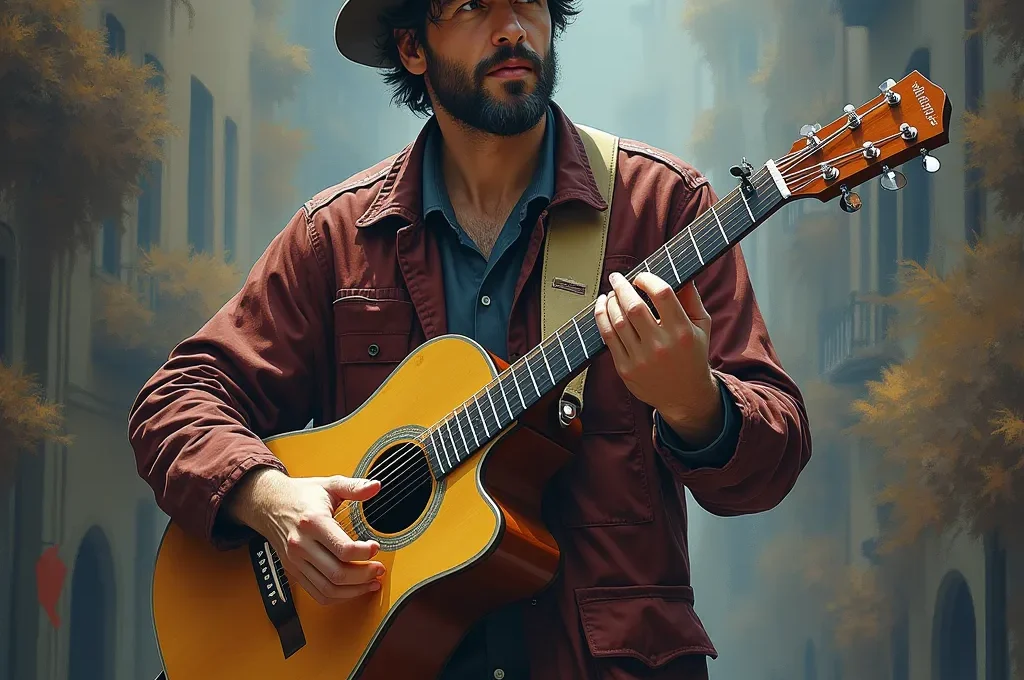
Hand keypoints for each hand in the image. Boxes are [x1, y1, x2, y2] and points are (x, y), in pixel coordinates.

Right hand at [225, 468, 384, 604]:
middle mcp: (302, 545)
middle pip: (337, 574)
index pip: (343, 549)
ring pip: (328, 589)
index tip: (375, 547)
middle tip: (379, 569)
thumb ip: (353, 486)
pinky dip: (338, 597)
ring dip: (354, 590)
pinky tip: (353, 589)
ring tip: (371, 582)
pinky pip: (317, 594)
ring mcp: (296, 561)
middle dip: (364, 575)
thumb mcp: (329, 484)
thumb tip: (375, 486)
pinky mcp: (294, 571)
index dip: (365, 552)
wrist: (269, 503)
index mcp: (313, 522)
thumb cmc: (301, 495)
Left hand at [594, 272, 722, 446]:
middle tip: (617, 277)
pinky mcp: (625, 369)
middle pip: (634, 306)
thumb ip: (691, 298)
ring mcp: (641, 358)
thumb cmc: (693, 355)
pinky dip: (601, 318)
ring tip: (610, 293)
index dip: (647, 279)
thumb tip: (678, 271)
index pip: (662, 294)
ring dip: (609, 301)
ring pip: (617, 321)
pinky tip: (602, 307)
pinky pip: (608, 338)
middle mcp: (661, 345)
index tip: (641, 276)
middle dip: (622, 286)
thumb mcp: (701, 326)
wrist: (684, 396)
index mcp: (682, 331)